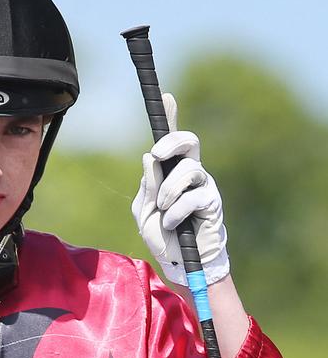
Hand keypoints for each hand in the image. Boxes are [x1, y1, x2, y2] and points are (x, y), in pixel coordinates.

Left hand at [131, 93, 229, 285]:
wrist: (178, 261)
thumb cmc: (161, 233)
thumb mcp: (145, 209)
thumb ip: (147, 184)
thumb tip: (150, 157)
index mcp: (170, 170)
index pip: (171, 139)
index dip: (170, 116)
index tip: (165, 96)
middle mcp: (190, 172)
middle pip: (190, 141)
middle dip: (173, 142)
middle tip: (158, 155)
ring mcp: (203, 185)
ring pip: (189, 169)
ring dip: (169, 189)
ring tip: (163, 207)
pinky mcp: (212, 202)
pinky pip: (193, 196)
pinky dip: (176, 210)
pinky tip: (172, 223)